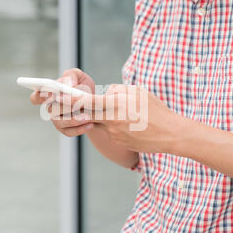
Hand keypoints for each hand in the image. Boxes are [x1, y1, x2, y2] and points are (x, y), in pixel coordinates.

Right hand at [29, 68, 95, 136]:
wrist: (96, 103)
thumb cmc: (82, 87)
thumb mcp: (79, 76)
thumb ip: (71, 75)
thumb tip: (69, 83)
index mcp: (49, 94)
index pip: (36, 97)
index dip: (40, 96)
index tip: (50, 94)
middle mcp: (50, 108)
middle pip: (51, 110)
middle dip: (62, 107)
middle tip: (73, 105)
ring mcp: (57, 120)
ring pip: (60, 122)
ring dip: (73, 119)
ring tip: (87, 117)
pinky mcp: (65, 129)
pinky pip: (70, 131)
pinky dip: (80, 128)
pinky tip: (90, 124)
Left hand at [51, 84, 182, 152]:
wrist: (170, 134)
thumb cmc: (155, 109)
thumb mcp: (137, 92)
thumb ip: (116, 90)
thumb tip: (103, 93)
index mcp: (116, 104)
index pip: (87, 101)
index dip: (72, 99)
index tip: (62, 96)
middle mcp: (112, 120)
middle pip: (87, 114)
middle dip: (79, 109)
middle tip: (71, 103)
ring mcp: (113, 133)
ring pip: (98, 122)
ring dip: (100, 116)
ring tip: (120, 112)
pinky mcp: (117, 142)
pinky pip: (108, 130)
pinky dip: (112, 125)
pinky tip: (128, 123)